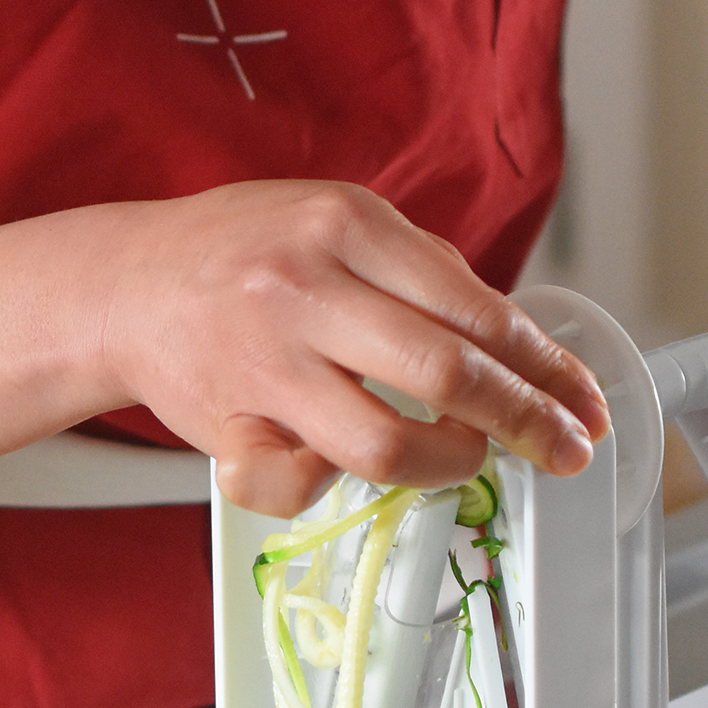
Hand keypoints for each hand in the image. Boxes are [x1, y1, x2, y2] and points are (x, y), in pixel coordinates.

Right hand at [95, 180, 609, 515]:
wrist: (122, 286)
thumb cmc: (244, 254)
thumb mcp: (336, 221)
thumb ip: (419, 270)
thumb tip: (515, 341)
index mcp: (345, 224)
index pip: (475, 309)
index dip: (544, 369)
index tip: (585, 404)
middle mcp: (304, 289)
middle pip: (449, 376)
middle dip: (526, 423)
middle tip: (566, 450)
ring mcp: (264, 363)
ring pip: (388, 447)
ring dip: (448, 464)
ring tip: (465, 457)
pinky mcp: (227, 428)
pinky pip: (302, 484)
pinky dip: (334, 487)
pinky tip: (340, 463)